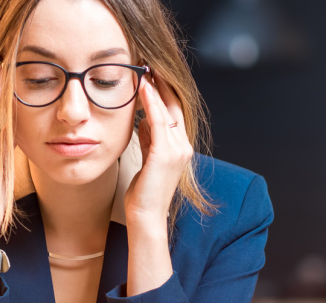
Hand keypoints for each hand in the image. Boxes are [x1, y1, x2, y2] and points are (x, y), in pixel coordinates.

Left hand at [123, 72, 190, 295]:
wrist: (146, 217)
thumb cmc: (143, 193)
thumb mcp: (146, 159)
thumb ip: (148, 139)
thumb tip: (142, 120)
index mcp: (180, 147)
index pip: (173, 112)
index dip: (163, 92)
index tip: (152, 73)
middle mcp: (183, 146)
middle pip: (174, 106)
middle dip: (163, 84)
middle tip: (149, 62)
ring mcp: (178, 150)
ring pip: (168, 110)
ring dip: (156, 88)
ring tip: (146, 69)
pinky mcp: (166, 154)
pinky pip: (158, 121)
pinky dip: (151, 103)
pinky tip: (143, 88)